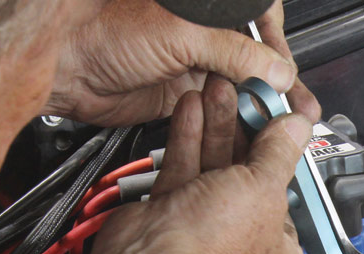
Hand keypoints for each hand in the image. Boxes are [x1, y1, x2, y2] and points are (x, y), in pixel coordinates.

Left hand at [46, 0, 319, 126]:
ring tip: (284, 124)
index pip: (259, 20)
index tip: (286, 72)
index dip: (278, 46)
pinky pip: (223, 110)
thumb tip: (275, 69)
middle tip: (298, 108)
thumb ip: (232, 52)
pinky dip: (239, 122)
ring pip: (243, 87)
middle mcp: (203, 31)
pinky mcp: (186, 94)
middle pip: (257, 58)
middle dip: (280, 85)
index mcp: (205, 5)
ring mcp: (195, 63)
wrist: (65, 65)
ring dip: (264, 107)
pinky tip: (253, 131)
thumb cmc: (102, 29)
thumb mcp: (181, 35)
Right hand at [86, 75, 312, 253]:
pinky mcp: (172, 215)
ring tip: (220, 91)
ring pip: (216, 169)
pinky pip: (186, 170)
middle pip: (251, 178)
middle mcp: (243, 245)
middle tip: (247, 96)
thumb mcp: (264, 190)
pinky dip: (190, 138)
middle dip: (246, 132)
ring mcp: (206, 230)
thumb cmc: (214, 249)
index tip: (281, 120)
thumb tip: (297, 128)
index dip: (285, 156)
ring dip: (217, 128)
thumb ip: (279, 154)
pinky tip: (194, 108)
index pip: (290, 197)